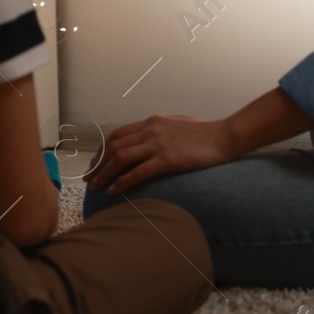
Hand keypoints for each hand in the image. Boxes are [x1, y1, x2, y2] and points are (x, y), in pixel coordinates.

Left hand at [85, 114, 238, 194]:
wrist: (225, 136)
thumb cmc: (205, 134)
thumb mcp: (177, 125)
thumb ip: (160, 131)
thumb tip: (147, 142)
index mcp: (152, 122)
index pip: (117, 135)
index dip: (102, 150)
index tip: (95, 164)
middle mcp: (151, 130)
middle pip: (113, 146)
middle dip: (97, 164)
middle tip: (89, 179)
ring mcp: (158, 144)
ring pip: (120, 158)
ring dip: (104, 174)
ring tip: (95, 187)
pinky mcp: (167, 159)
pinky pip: (137, 172)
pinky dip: (121, 182)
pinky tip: (113, 191)